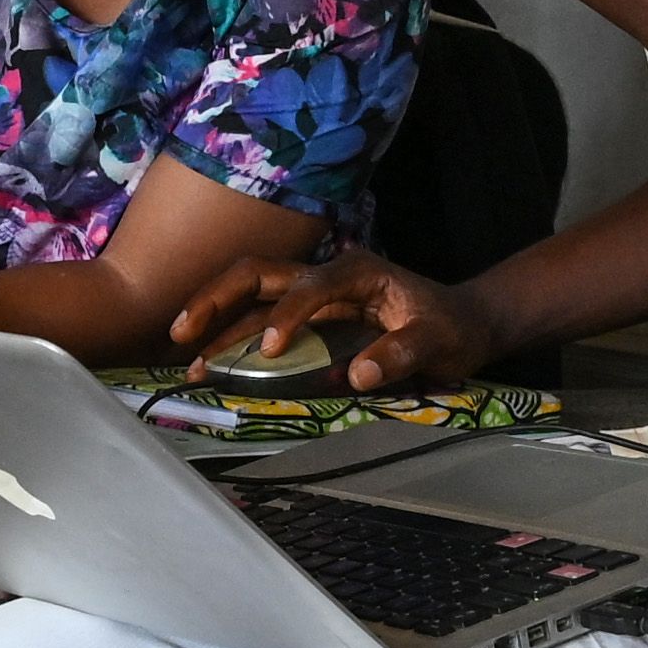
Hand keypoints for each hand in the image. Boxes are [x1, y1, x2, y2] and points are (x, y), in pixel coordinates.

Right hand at [169, 248, 487, 394]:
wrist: (462, 322)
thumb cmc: (452, 327)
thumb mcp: (440, 341)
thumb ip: (402, 354)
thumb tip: (359, 375)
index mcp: (357, 272)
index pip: (311, 286)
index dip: (288, 316)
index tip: (271, 351)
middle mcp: (326, 277)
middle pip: (258, 275)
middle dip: (217, 299)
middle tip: (184, 332)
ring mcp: (312, 297)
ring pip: (251, 298)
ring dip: (216, 324)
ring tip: (190, 362)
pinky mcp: (307, 319)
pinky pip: (260, 322)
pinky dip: (232, 340)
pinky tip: (210, 364)